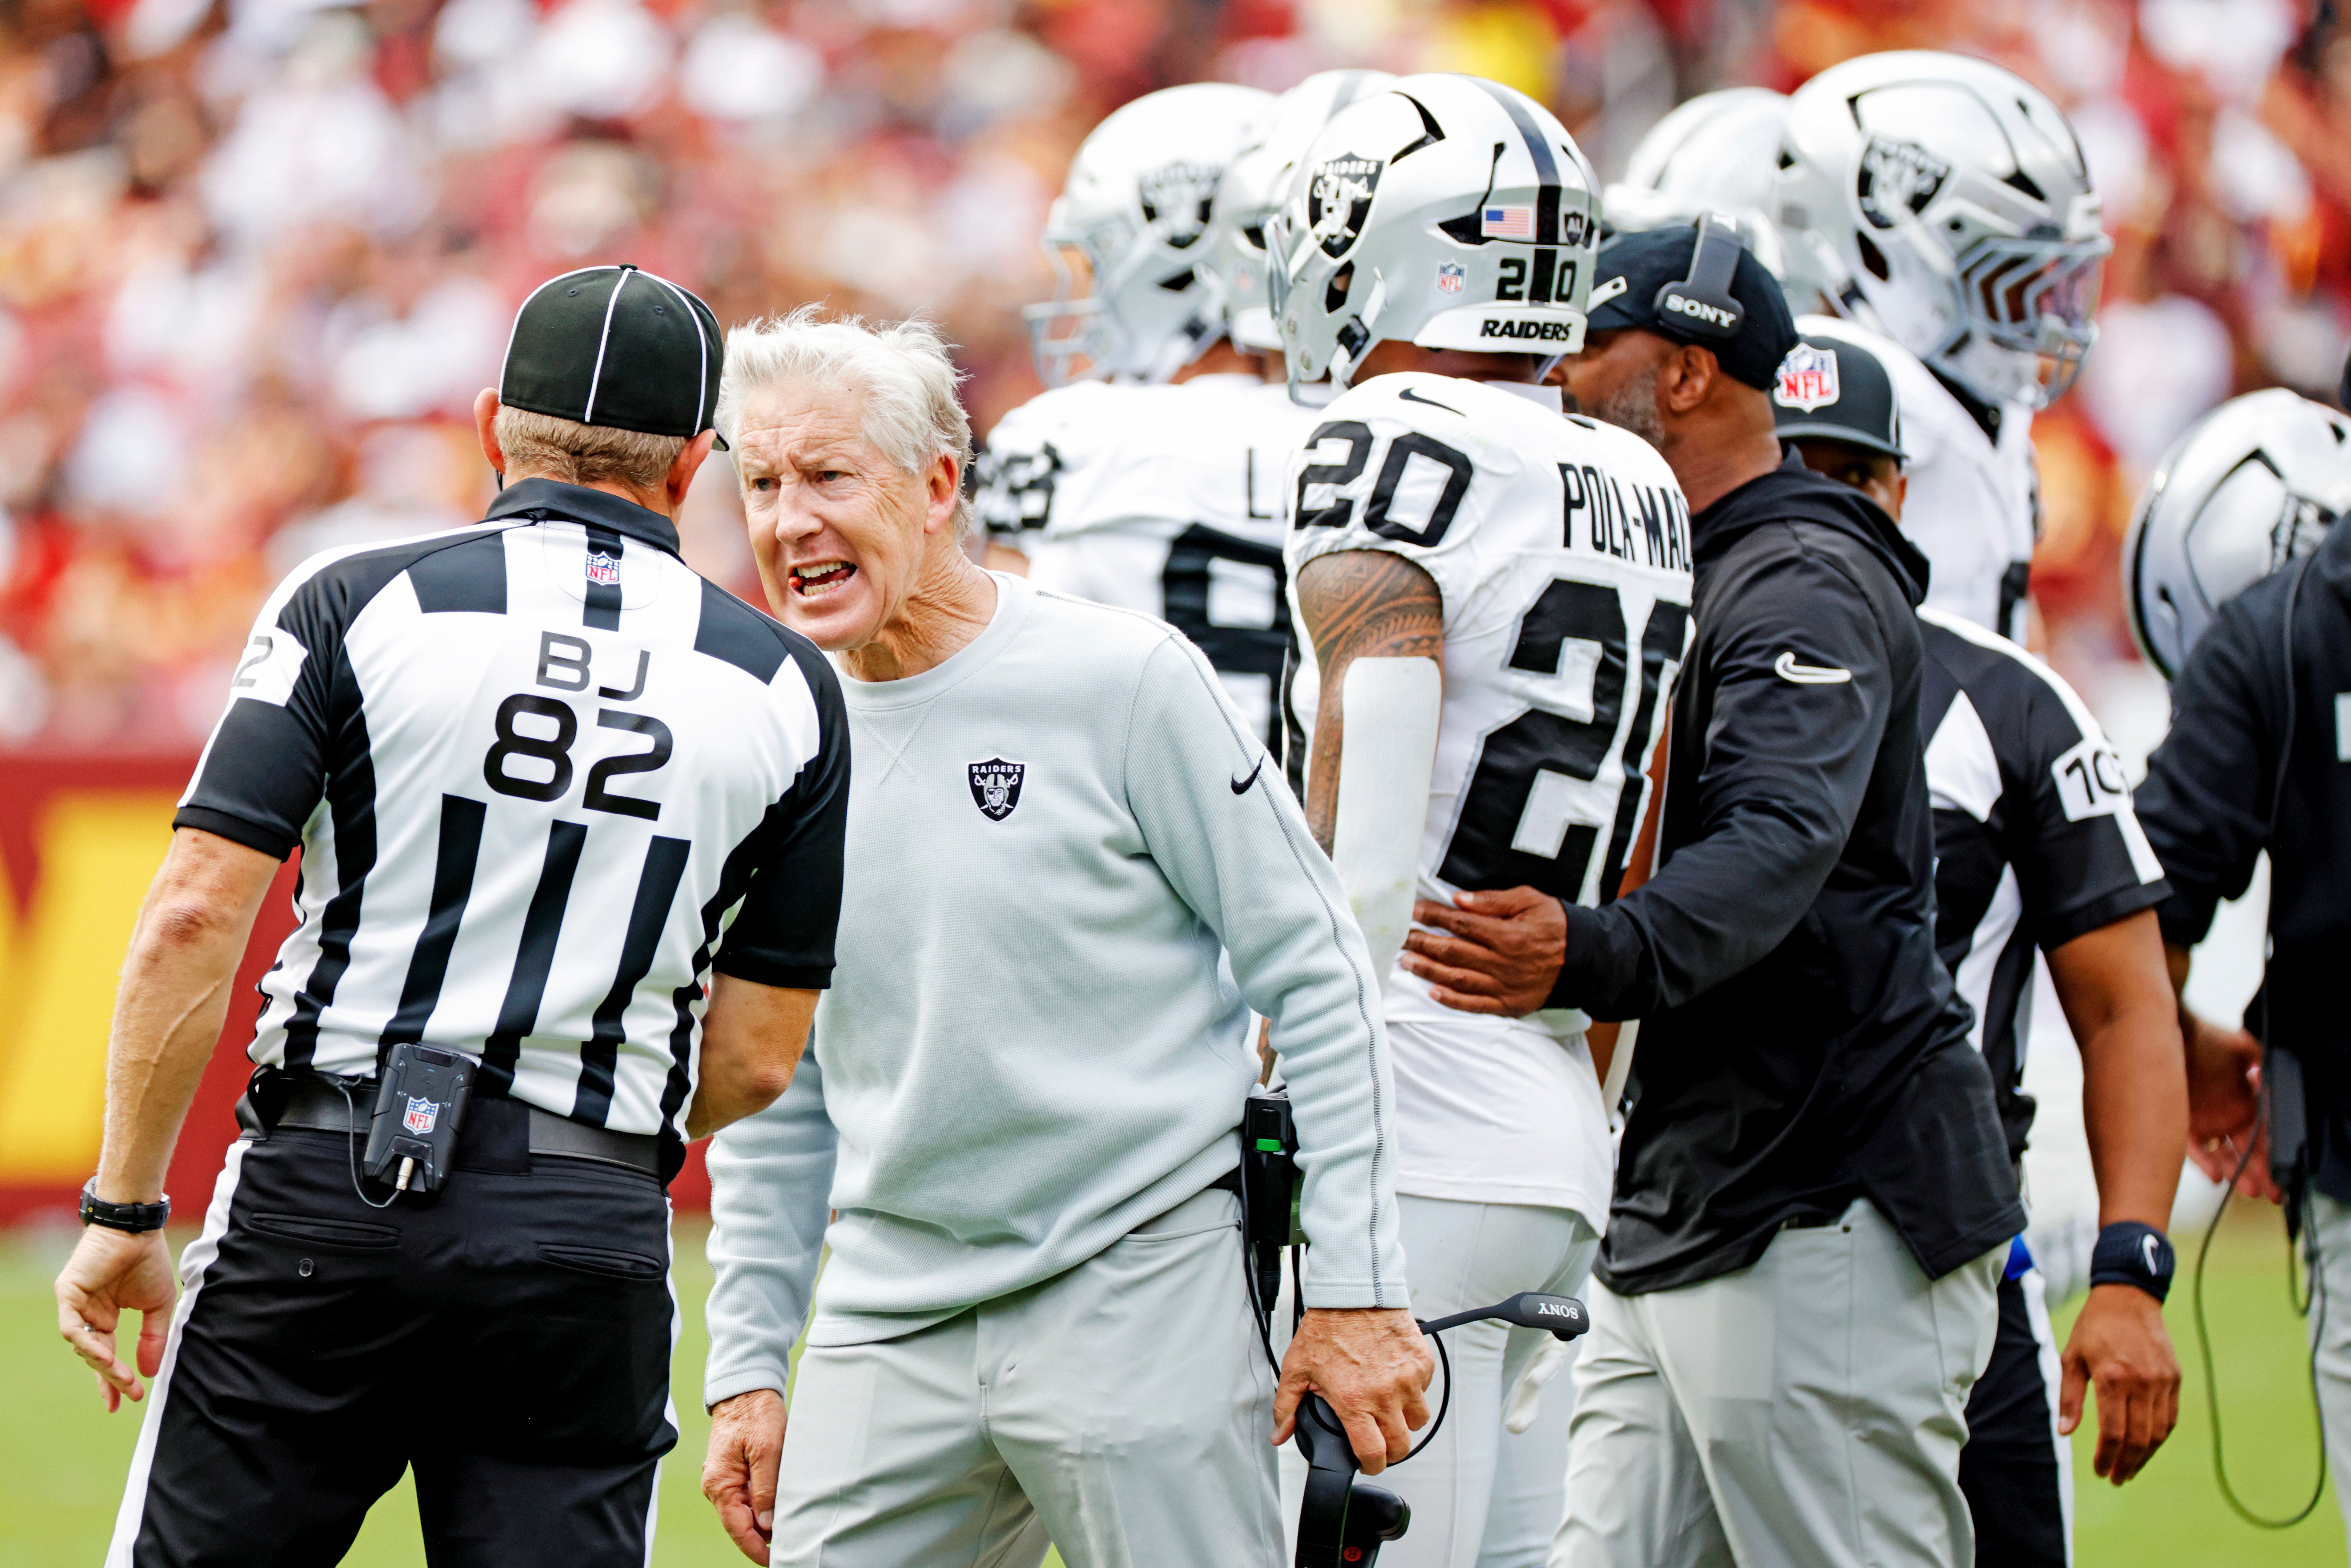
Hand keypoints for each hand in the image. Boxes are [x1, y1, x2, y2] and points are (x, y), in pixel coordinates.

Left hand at [55, 1224, 175, 1412]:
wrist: (137, 1230)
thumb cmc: (148, 1261)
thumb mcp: (158, 1306)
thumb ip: (152, 1338)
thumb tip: (149, 1372)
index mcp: (106, 1316)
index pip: (106, 1354)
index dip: (113, 1379)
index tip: (125, 1401)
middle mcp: (88, 1314)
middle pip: (95, 1355)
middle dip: (112, 1377)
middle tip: (128, 1395)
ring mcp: (76, 1305)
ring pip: (83, 1345)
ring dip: (102, 1365)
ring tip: (122, 1378)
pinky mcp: (67, 1294)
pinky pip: (73, 1328)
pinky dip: (88, 1345)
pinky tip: (106, 1355)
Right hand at [703, 1388, 785, 1563]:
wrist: (747, 1388)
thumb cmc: (755, 1413)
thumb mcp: (767, 1449)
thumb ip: (765, 1488)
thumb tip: (766, 1524)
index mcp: (720, 1484)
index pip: (738, 1529)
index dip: (757, 1549)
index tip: (776, 1561)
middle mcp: (719, 1487)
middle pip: (742, 1524)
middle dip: (764, 1538)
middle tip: (792, 1547)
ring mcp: (727, 1481)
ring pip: (748, 1512)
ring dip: (767, 1522)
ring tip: (792, 1530)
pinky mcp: (738, 1473)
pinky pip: (751, 1498)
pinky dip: (766, 1506)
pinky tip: (783, 1509)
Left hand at [1272, 1307, 1432, 1474]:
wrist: (1353, 1292)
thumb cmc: (1326, 1327)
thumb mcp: (1297, 1369)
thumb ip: (1286, 1407)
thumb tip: (1280, 1434)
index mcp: (1355, 1401)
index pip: (1374, 1454)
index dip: (1371, 1465)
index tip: (1367, 1461)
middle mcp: (1385, 1394)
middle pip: (1401, 1446)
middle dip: (1390, 1450)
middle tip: (1379, 1439)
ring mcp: (1408, 1379)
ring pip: (1419, 1420)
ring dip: (1405, 1421)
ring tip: (1389, 1409)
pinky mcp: (1422, 1362)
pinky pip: (1425, 1390)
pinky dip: (1413, 1391)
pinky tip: (1395, 1381)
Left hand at [1399, 887, 1565, 1017]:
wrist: (1586, 959)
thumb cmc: (1557, 924)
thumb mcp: (1530, 900)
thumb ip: (1492, 901)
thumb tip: (1458, 900)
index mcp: (1508, 934)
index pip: (1460, 924)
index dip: (1433, 916)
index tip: (1414, 911)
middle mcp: (1503, 963)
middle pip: (1453, 952)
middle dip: (1423, 943)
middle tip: (1401, 937)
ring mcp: (1505, 986)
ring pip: (1459, 979)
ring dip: (1429, 971)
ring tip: (1408, 962)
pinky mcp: (1509, 1004)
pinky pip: (1476, 1005)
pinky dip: (1452, 1001)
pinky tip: (1433, 992)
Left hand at [2058, 1283, 2180, 1483]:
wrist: (2128, 1298)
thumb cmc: (2094, 1328)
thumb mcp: (2072, 1357)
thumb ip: (2069, 1396)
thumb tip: (2064, 1431)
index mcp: (2113, 1378)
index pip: (2114, 1432)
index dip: (2107, 1457)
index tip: (2099, 1471)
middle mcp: (2142, 1382)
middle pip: (2139, 1438)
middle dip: (2127, 1464)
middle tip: (2116, 1478)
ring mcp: (2163, 1381)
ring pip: (2158, 1433)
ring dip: (2145, 1456)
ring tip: (2130, 1469)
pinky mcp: (2175, 1378)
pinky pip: (2170, 1418)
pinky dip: (2159, 1437)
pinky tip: (2146, 1447)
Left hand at [2183, 1012, 2273, 1197]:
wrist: (2165, 1032)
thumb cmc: (2202, 1036)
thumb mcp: (2239, 1045)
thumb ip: (2260, 1060)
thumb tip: (2270, 1075)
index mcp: (2243, 1102)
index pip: (2263, 1134)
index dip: (2274, 1153)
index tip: (2284, 1171)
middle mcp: (2224, 1116)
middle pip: (2247, 1151)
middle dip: (2262, 1172)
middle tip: (2274, 1192)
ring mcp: (2203, 1122)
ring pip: (2223, 1155)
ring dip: (2237, 1172)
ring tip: (2251, 1189)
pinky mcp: (2179, 1124)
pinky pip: (2193, 1149)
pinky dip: (2204, 1162)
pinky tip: (2216, 1176)